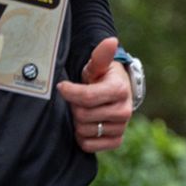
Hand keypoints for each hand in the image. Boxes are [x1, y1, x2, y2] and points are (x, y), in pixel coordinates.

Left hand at [57, 37, 132, 153]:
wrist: (114, 94)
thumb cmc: (102, 77)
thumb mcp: (98, 65)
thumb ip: (101, 55)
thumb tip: (111, 40)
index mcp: (119, 90)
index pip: (86, 97)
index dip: (69, 92)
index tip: (62, 87)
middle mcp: (124, 111)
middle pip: (82, 115)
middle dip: (74, 106)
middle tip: (76, 100)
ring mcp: (121, 128)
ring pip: (84, 131)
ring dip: (77, 122)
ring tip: (83, 110)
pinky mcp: (116, 141)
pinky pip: (88, 145)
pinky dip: (82, 137)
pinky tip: (86, 124)